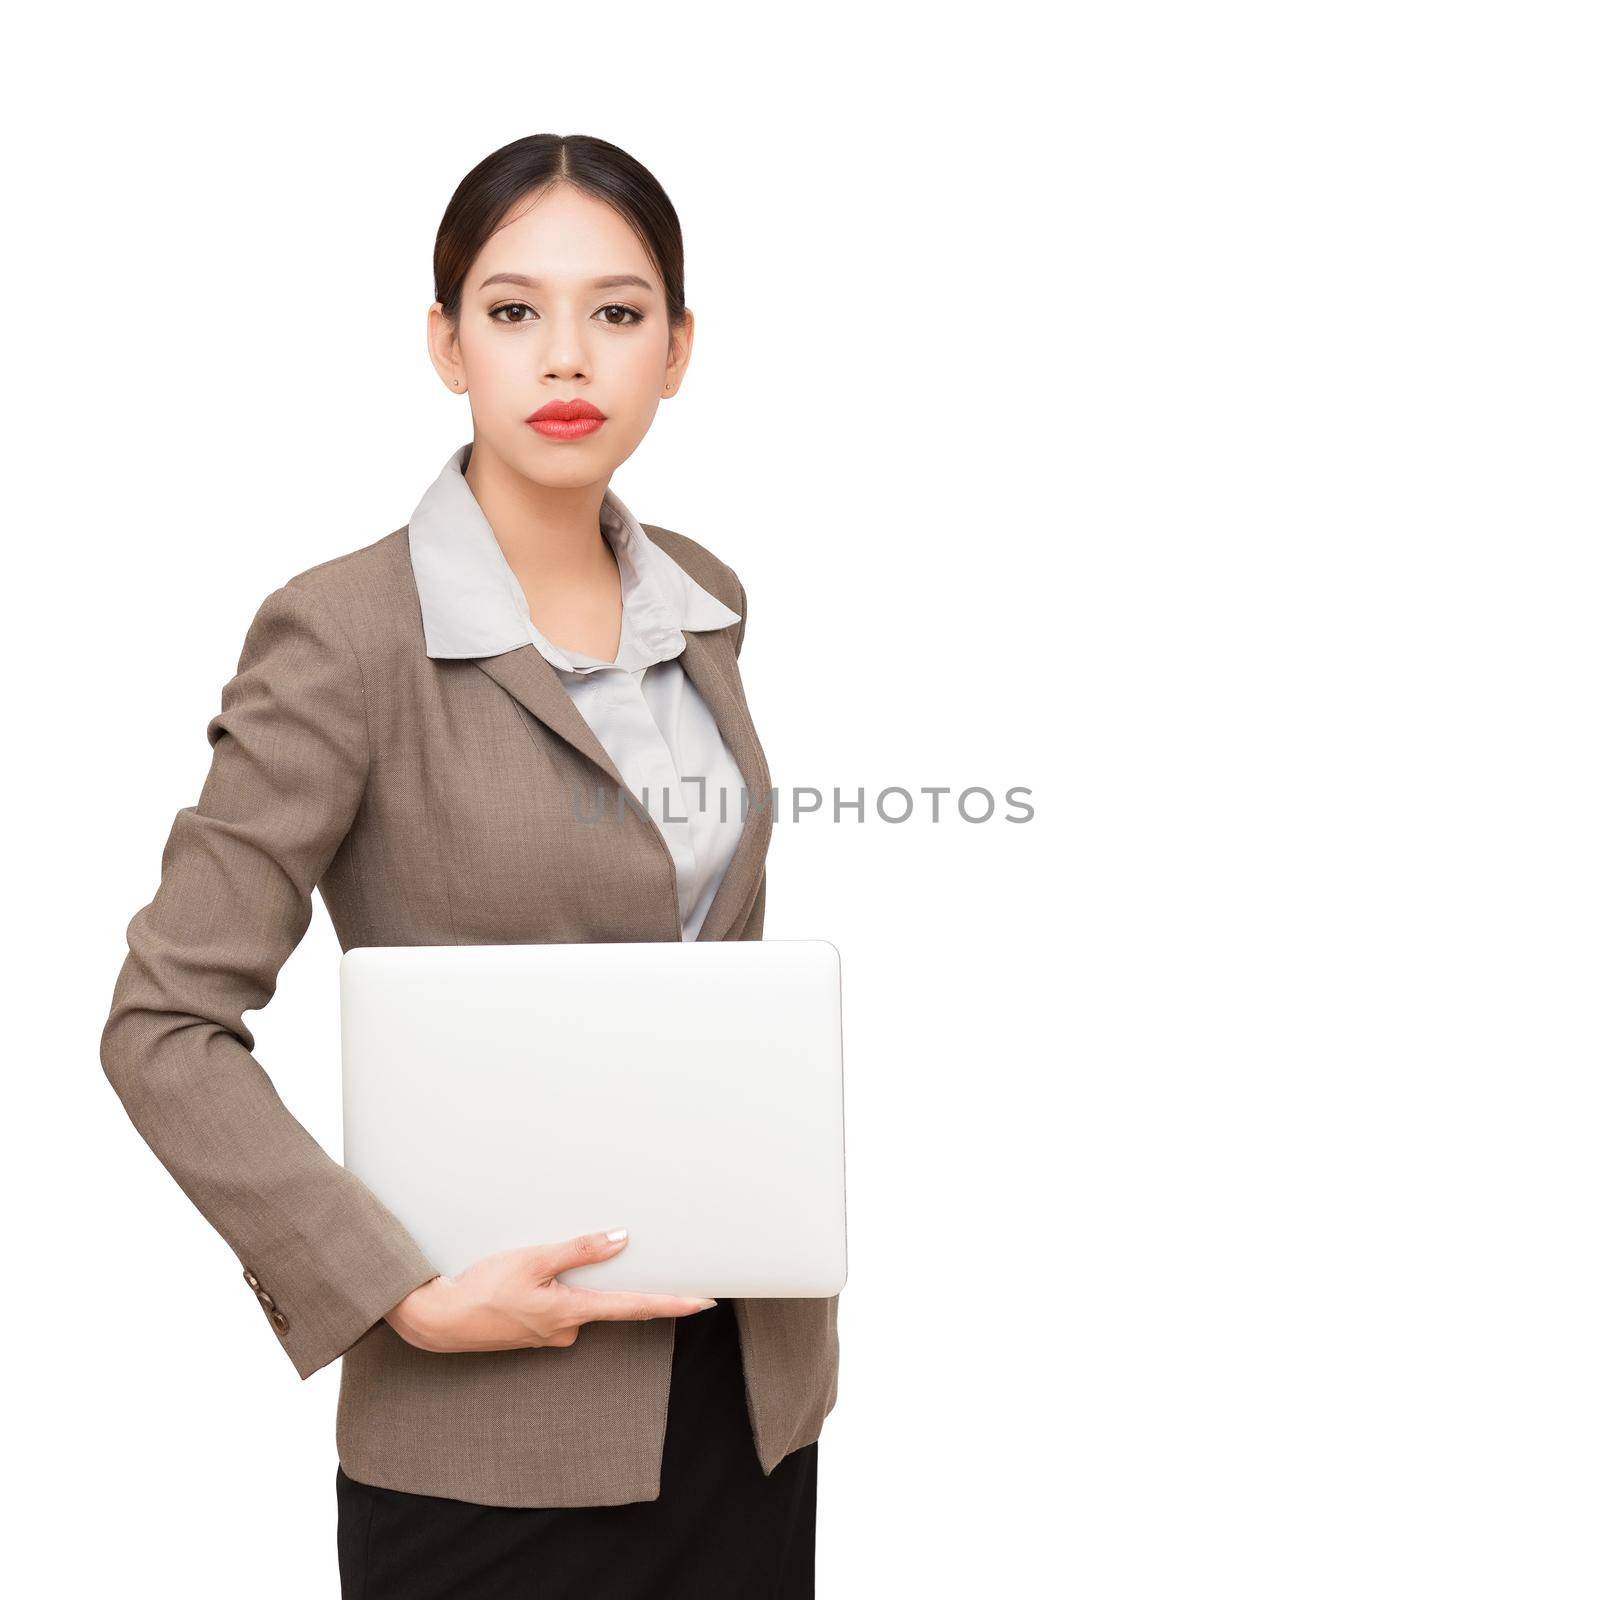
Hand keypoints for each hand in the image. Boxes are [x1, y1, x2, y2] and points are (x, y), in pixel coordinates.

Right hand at [383, 1228, 716, 1353]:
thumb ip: (579, 1250)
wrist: (437, 1320)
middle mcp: (566, 1330)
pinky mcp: (533, 1332)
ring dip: (571, 1284)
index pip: (635, 1307)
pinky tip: (527, 1281)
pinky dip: (553, 1291)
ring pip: (577, 1303)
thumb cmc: (482, 1289)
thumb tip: (621, 1240)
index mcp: (572, 1313)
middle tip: (623, 1266)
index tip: (704, 1302)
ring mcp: (549, 1335)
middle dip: (616, 1284)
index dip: (672, 1303)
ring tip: (541, 1264)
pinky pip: (556, 1307)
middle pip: (608, 1303)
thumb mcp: (532, 1260)